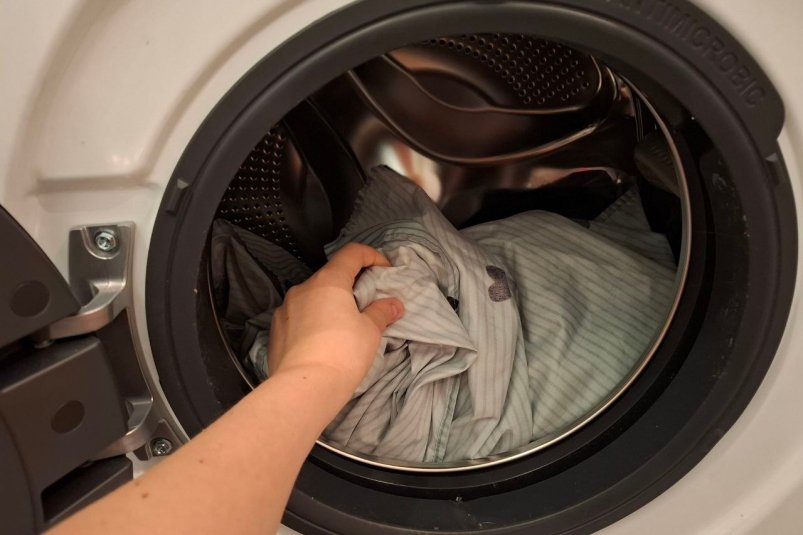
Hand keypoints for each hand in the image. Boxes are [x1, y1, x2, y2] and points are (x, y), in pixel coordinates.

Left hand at [266, 243, 403, 399]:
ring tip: (343, 326)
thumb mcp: (370, 332)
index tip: (385, 270)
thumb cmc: (342, 354)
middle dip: (351, 285)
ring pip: (312, 297)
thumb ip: (382, 312)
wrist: (303, 388)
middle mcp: (303, 289)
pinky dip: (313, 321)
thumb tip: (393, 304)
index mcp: (328, 282)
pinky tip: (322, 342)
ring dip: (330, 304)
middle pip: (331, 276)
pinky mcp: (275, 330)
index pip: (352, 253)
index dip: (371, 256)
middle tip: (367, 303)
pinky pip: (298, 317)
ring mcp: (285, 309)